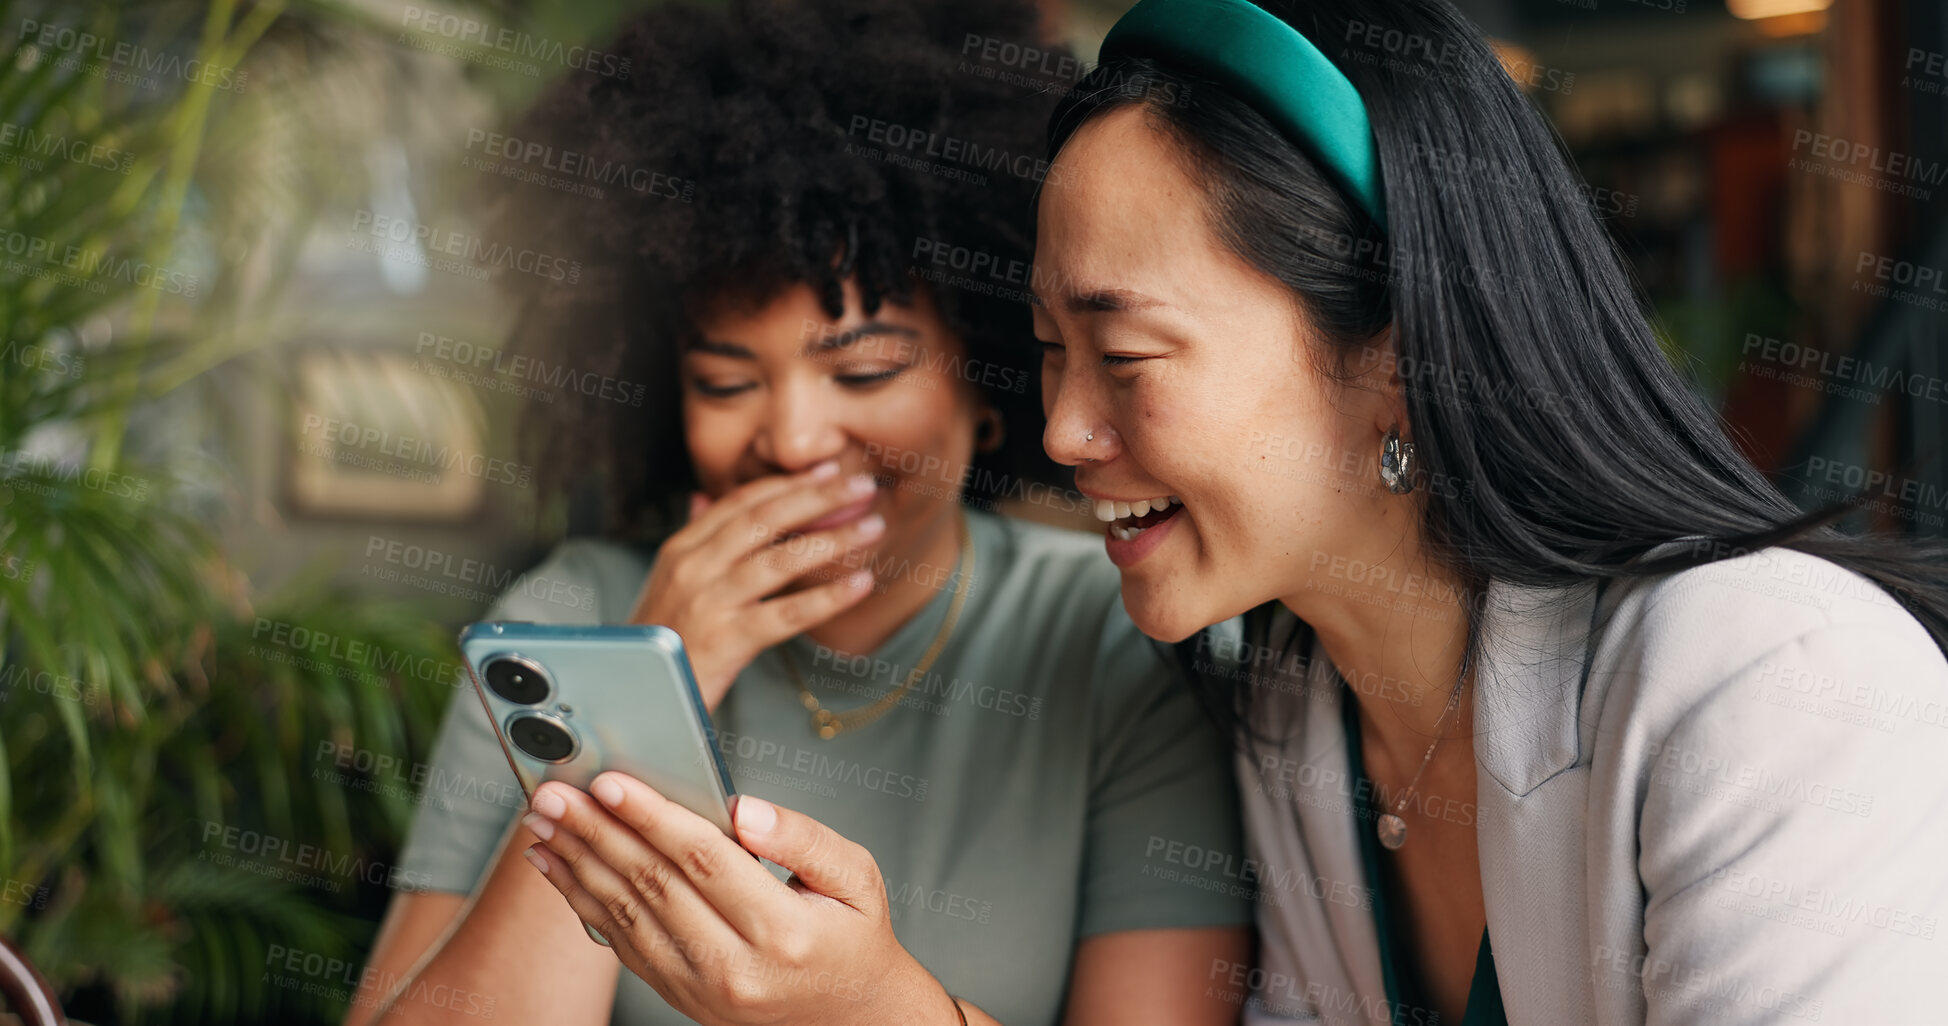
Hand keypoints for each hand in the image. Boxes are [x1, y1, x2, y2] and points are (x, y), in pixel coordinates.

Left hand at [519, 774, 959, 1025]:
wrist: (849, 1018)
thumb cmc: (852, 935)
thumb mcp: (856, 877)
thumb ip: (803, 838)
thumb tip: (745, 810)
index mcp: (782, 930)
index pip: (704, 861)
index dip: (653, 817)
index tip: (610, 781)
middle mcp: (734, 966)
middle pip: (652, 885)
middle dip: (596, 832)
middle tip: (553, 792)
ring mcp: (700, 987)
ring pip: (625, 915)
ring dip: (576, 863)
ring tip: (542, 821)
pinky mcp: (678, 995)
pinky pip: (620, 943)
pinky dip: (582, 900)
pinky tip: (557, 866)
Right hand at [629, 460, 886, 708]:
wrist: (633, 700)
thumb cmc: (661, 642)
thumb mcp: (667, 585)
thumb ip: (692, 542)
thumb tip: (701, 497)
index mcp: (681, 549)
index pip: (741, 502)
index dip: (788, 483)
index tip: (829, 470)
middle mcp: (692, 567)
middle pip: (764, 519)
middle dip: (817, 497)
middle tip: (861, 484)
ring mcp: (708, 602)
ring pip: (780, 559)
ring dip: (833, 539)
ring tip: (872, 526)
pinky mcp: (725, 641)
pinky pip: (787, 614)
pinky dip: (828, 597)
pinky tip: (862, 584)